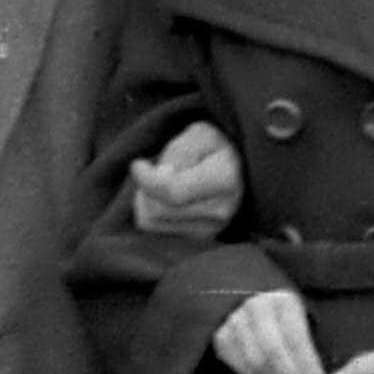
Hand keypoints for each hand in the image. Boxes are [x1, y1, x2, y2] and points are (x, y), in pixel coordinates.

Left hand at [129, 125, 245, 240]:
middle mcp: (221, 211)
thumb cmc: (214, 147)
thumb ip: (180, 152)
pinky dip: (150, 212)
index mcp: (224, 179)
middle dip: (145, 188)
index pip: (173, 191)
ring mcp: (210, 230)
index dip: (147, 179)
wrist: (236, 168)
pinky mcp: (197, 239)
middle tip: (150, 170)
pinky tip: (162, 198)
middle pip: (158, 210)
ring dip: (145, 200)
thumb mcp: (199, 134)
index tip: (137, 164)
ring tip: (158, 182)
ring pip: (152, 222)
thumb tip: (162, 176)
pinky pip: (155, 230)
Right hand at [209, 283, 337, 373]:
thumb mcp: (301, 325)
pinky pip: (241, 367)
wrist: (254, 305)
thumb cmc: (284, 319)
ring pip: (255, 363)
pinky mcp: (221, 336)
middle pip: (273, 351)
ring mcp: (235, 321)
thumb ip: (309, 354)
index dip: (307, 366)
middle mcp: (255, 307)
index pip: (296, 338)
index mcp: (282, 301)